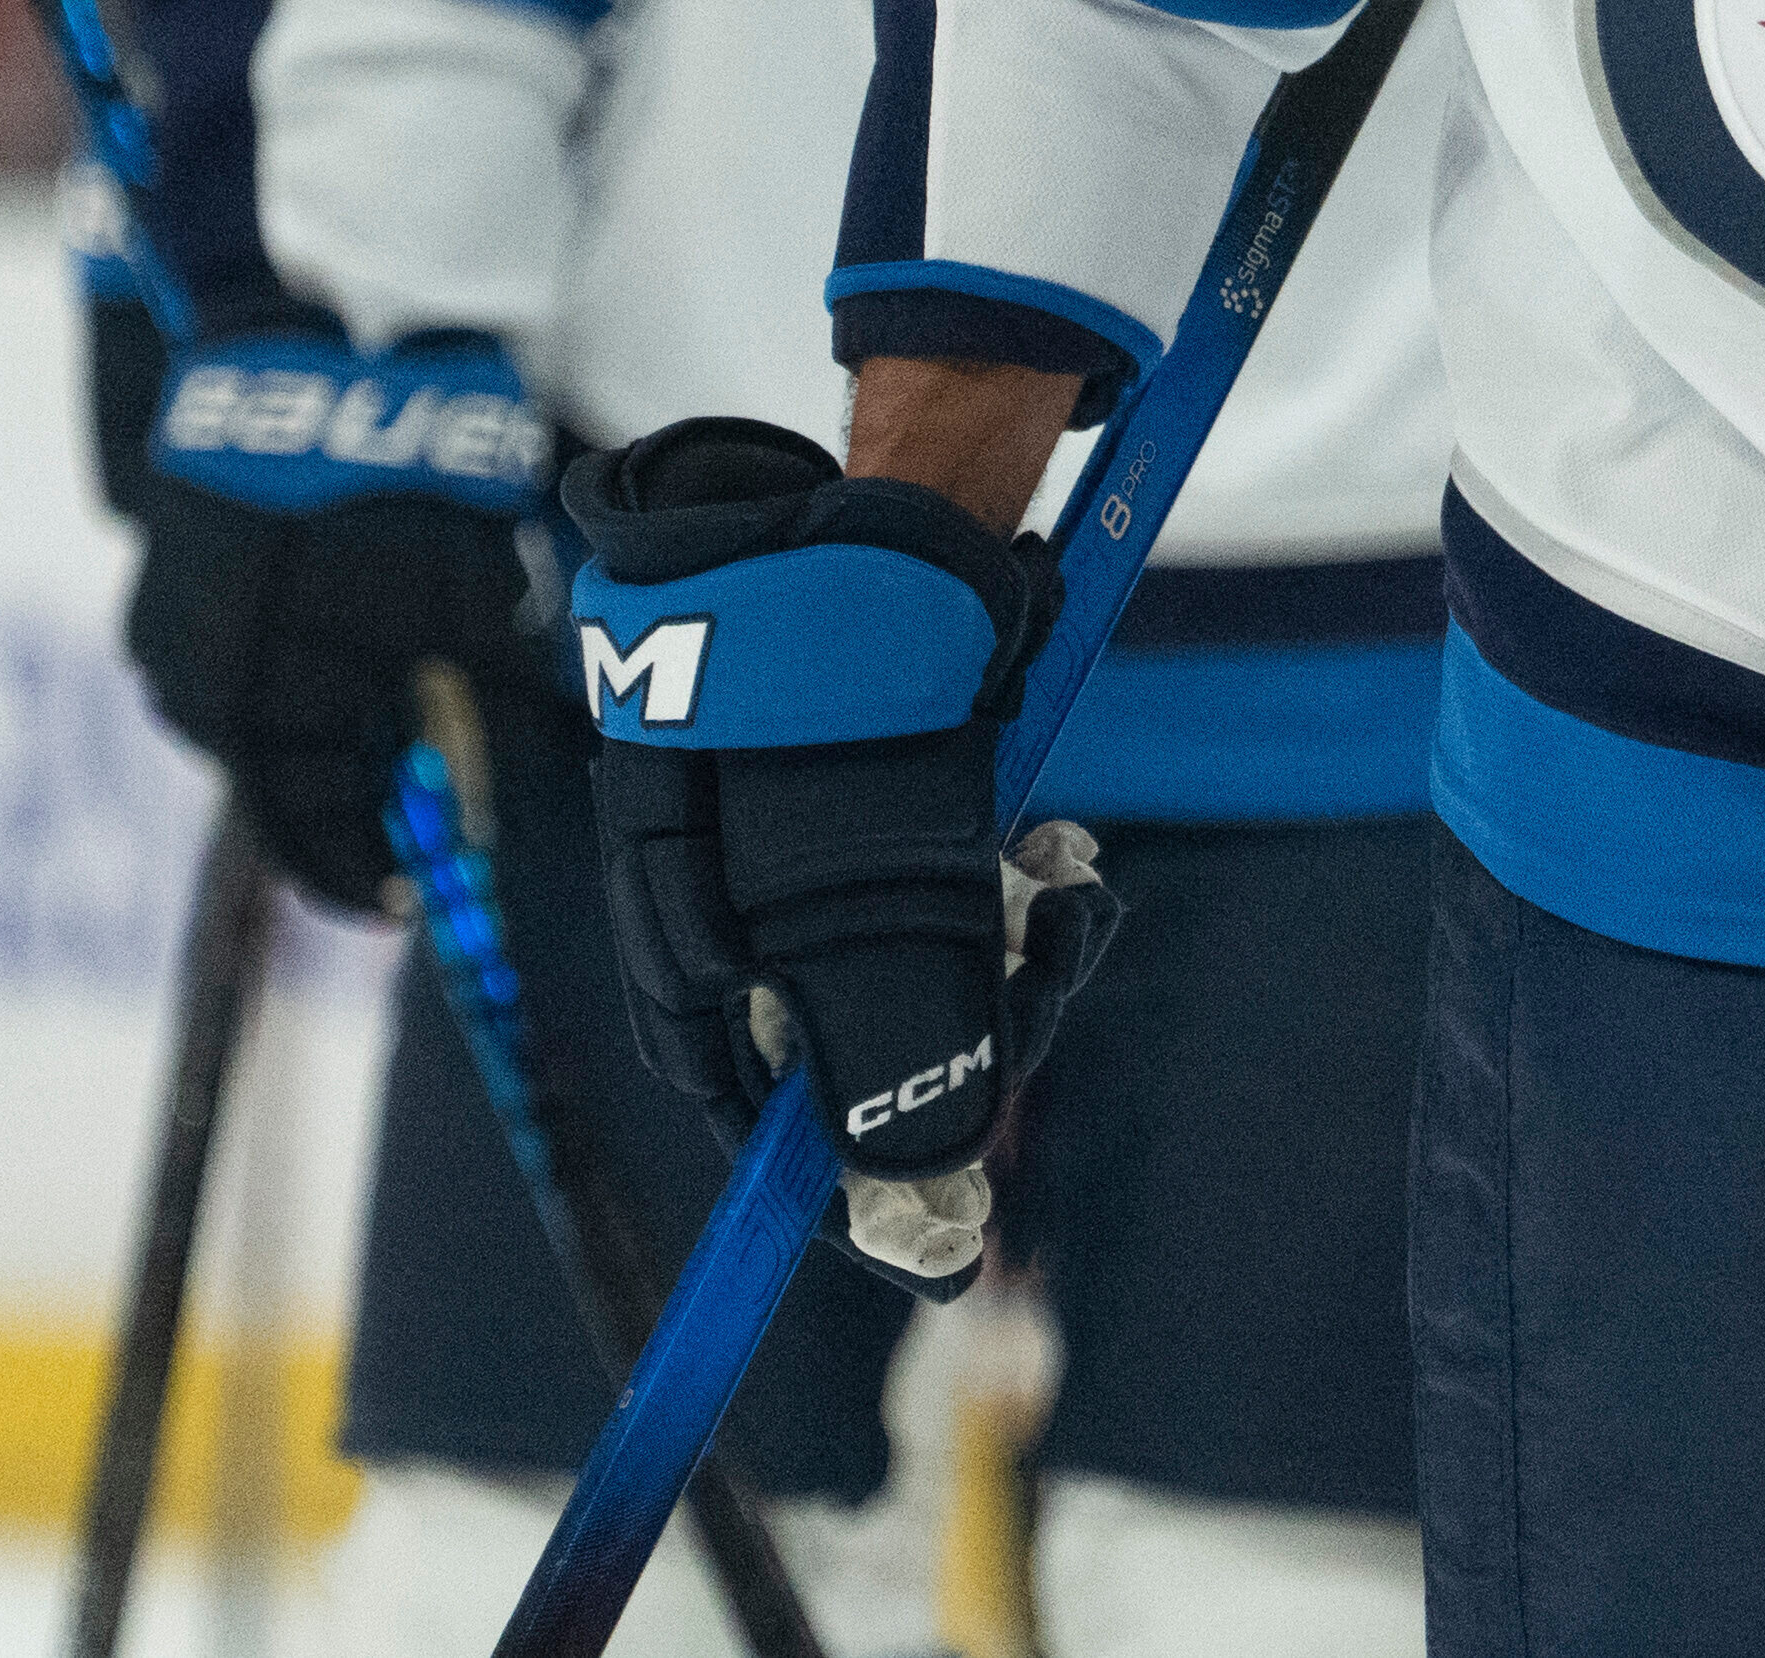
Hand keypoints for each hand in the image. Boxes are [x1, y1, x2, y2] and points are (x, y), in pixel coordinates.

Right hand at [120, 318, 557, 911]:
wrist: (320, 347)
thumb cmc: (404, 481)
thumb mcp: (470, 599)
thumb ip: (496, 697)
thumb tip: (541, 777)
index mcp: (259, 704)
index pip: (303, 832)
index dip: (358, 874)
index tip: (407, 902)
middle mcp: (191, 679)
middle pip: (269, 778)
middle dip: (338, 803)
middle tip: (410, 816)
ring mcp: (162, 622)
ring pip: (240, 717)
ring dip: (306, 734)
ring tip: (381, 730)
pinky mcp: (164, 567)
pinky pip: (220, 654)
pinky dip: (278, 671)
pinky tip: (335, 653)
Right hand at [565, 417, 1104, 1293]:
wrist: (865, 537)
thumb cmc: (844, 729)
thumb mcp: (879, 910)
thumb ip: (896, 1051)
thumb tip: (926, 1185)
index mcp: (694, 969)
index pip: (766, 1124)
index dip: (858, 1184)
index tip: (955, 1228)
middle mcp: (738, 927)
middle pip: (865, 1050)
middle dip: (983, 1027)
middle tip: (1057, 958)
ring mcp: (807, 865)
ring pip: (930, 971)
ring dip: (1020, 950)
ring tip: (1071, 887)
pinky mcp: (881, 809)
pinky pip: (957, 894)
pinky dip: (1019, 889)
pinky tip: (1062, 854)